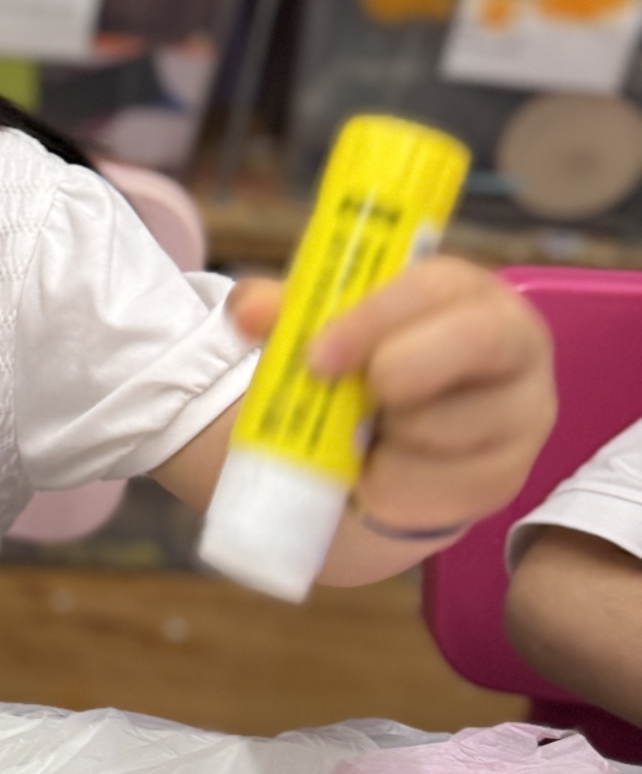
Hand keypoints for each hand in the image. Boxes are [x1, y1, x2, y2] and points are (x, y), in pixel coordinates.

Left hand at [229, 258, 554, 535]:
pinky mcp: (508, 476)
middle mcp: (514, 341)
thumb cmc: (362, 367)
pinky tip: (384, 467)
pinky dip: (389, 484)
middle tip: (341, 393)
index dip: (374, 318)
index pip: (433, 287)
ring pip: (445, 424)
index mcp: (463, 290)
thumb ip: (284, 311)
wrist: (385, 448)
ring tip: (370, 430)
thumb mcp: (323, 331)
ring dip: (384, 436)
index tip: (319, 355)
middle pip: (473, 340)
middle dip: (397, 368)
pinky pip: (437, 486)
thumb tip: (249, 311)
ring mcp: (523, 411)